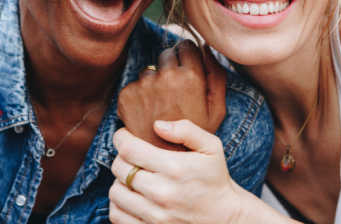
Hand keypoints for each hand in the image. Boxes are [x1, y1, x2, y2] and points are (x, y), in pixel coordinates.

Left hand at [109, 121, 244, 223]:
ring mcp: (155, 216)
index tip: (125, 136)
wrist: (225, 218)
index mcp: (175, 168)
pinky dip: (119, 204)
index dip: (121, 138)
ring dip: (120, 181)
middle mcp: (162, 193)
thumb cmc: (215, 179)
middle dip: (121, 157)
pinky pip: (117, 215)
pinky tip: (132, 196)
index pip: (129, 149)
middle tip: (131, 156)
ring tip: (132, 177)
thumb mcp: (211, 148)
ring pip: (115, 192)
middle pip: (119, 168)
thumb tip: (157, 125)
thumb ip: (187, 130)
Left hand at [117, 40, 225, 149]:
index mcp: (190, 77)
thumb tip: (206, 48)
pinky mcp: (127, 95)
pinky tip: (148, 113)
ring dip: (154, 81)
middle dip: (171, 66)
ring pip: (149, 69)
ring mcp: (144, 85)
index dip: (188, 56)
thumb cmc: (195, 136)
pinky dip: (139, 95)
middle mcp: (166, 77)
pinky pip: (134, 84)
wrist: (166, 162)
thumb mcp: (217, 109)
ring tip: (162, 106)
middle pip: (167, 53)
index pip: (186, 45)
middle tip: (175, 92)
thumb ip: (216, 75)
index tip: (188, 69)